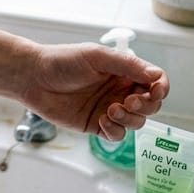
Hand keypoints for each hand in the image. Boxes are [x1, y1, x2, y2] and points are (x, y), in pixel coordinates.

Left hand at [20, 43, 168, 141]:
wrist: (33, 78)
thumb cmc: (62, 61)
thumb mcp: (97, 57)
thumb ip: (127, 65)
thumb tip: (156, 76)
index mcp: (124, 71)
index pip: (155, 81)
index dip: (160, 88)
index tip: (155, 91)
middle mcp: (120, 90)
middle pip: (151, 105)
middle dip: (146, 106)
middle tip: (127, 102)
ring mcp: (109, 109)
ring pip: (136, 122)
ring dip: (129, 119)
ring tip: (110, 110)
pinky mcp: (96, 125)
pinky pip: (117, 135)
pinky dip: (115, 131)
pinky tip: (102, 121)